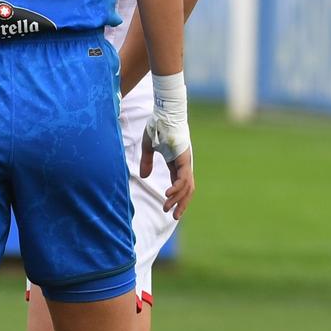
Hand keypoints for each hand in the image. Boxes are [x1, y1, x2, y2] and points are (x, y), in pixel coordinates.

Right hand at [140, 72, 194, 216]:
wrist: (163, 113)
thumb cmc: (157, 127)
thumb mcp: (148, 148)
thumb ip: (147, 162)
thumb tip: (144, 176)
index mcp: (176, 163)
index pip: (179, 184)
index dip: (176, 197)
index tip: (169, 208)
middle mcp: (184, 164)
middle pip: (187, 190)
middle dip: (181, 204)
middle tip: (174, 217)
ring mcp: (185, 162)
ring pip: (187, 187)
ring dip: (179, 200)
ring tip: (170, 209)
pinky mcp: (184, 159)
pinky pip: (183, 178)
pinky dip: (177, 188)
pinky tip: (168, 194)